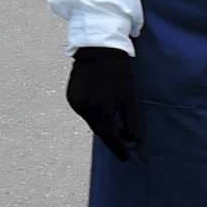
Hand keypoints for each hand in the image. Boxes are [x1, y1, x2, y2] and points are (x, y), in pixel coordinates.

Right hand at [66, 44, 139, 159]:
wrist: (97, 47)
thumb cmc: (118, 72)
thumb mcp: (129, 97)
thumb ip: (132, 121)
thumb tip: (135, 141)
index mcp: (100, 109)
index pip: (110, 137)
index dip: (119, 149)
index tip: (126, 158)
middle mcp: (84, 109)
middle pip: (99, 130)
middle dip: (112, 137)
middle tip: (124, 142)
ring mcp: (75, 103)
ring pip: (91, 121)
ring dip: (103, 124)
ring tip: (115, 121)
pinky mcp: (70, 97)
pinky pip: (84, 111)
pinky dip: (94, 113)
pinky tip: (101, 105)